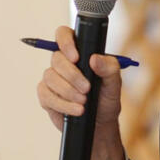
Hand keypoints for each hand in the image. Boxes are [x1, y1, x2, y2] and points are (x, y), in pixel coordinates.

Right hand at [36, 26, 126, 159]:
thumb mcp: (114, 84)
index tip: (76, 57)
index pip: (63, 34)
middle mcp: (62, 63)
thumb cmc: (105, 100)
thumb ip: (109, 68)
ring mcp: (52, 79)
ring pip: (50, 77)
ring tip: (83, 102)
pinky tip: (76, 110)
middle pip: (56, 59)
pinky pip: (46, 95)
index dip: (66, 42)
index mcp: (78, 52)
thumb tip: (95, 59)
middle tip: (87, 88)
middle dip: (72, 75)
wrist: (98, 125)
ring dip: (68, 91)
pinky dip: (62, 104)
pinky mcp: (46, 96)